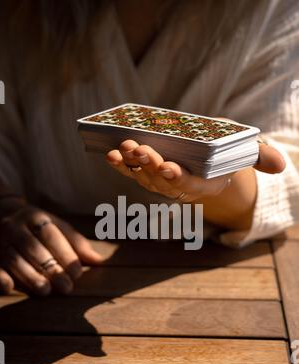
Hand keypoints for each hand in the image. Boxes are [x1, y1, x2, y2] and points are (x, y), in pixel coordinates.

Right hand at [0, 202, 101, 295]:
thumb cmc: (37, 226)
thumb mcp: (57, 227)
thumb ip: (76, 243)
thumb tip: (99, 261)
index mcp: (35, 216)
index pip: (51, 235)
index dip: (65, 254)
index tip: (77, 273)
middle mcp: (15, 226)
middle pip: (33, 248)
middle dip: (51, 269)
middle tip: (66, 287)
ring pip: (13, 258)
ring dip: (29, 276)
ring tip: (45, 291)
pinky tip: (9, 287)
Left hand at [106, 139, 285, 202]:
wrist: (207, 162)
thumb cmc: (225, 156)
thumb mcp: (245, 153)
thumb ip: (260, 158)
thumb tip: (281, 165)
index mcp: (203, 185)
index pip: (190, 186)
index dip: (179, 179)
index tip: (170, 169)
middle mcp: (179, 187)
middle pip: (162, 181)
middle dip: (150, 166)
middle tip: (139, 149)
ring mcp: (161, 182)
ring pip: (143, 177)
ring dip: (130, 164)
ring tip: (119, 148)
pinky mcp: (147, 173)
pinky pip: (132, 170)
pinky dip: (120, 163)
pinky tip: (110, 152)